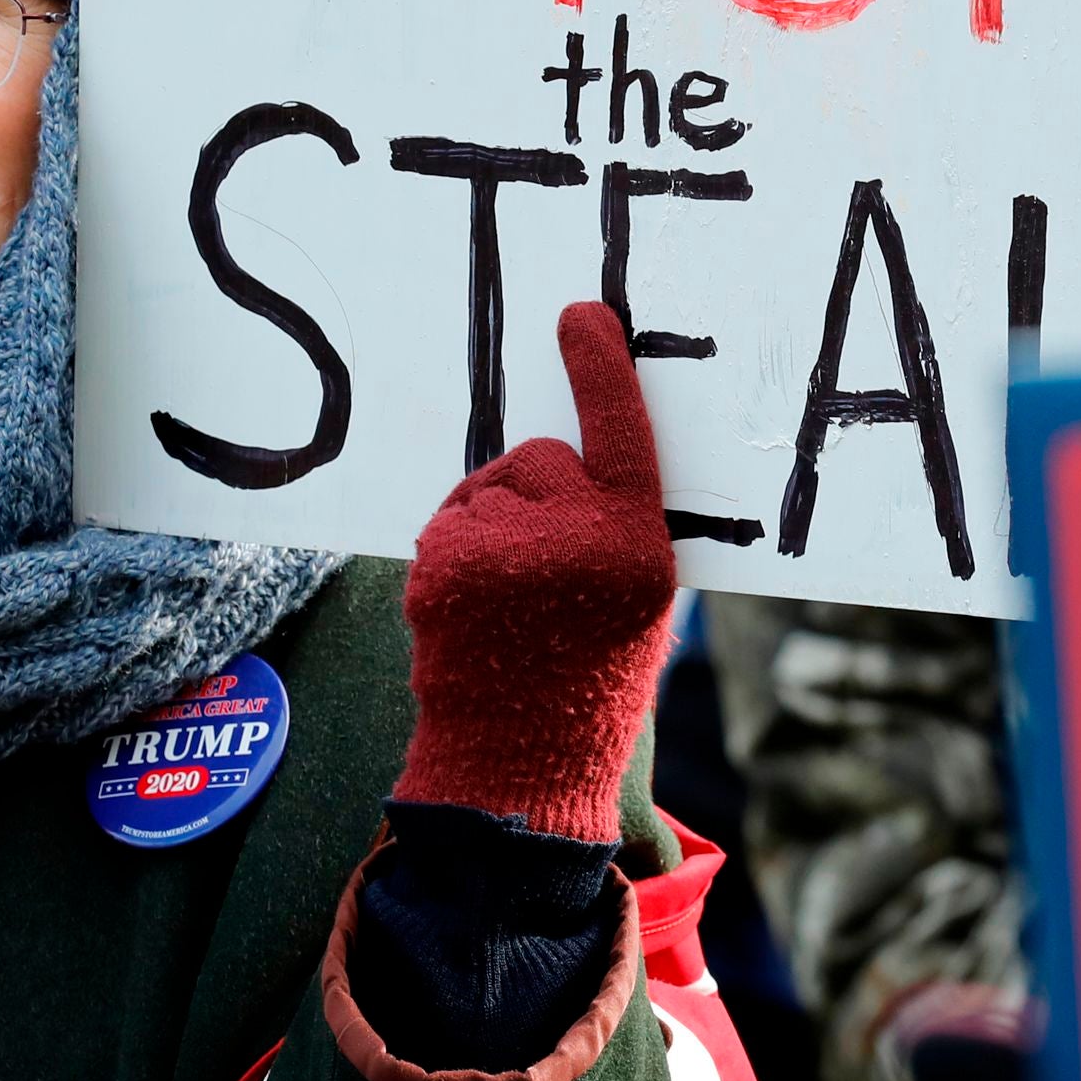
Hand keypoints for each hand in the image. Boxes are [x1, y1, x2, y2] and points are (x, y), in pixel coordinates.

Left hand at [395, 303, 680, 847]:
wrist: (519, 765)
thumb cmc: (589, 682)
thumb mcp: (639, 606)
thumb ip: (617, 532)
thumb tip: (573, 463)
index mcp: (635, 547)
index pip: (619, 435)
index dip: (600, 370)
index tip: (579, 315)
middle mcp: (571, 540)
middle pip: (542, 459)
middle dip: (540, 495)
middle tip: (547, 578)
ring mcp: (500, 551)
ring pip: (489, 492)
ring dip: (495, 527)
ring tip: (511, 605)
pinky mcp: (441, 564)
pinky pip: (450, 523)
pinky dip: (458, 553)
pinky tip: (476, 612)